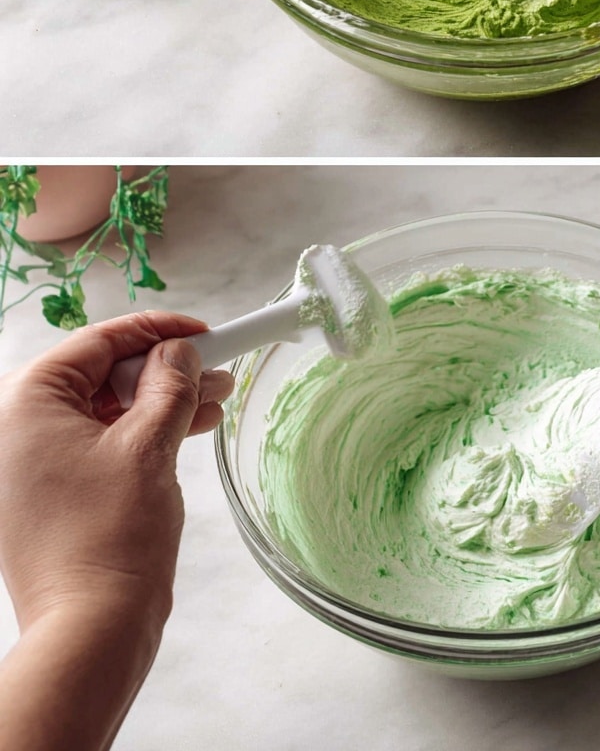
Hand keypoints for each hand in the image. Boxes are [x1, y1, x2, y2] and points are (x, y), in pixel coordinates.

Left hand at [0, 312, 233, 635]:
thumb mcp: (149, 445)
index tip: (204, 332)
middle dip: (166, 370)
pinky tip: (188, 427)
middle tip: (218, 369)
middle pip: (102, 373)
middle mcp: (15, 427)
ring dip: (161, 401)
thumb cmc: (110, 536)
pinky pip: (98, 441)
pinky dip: (142, 432)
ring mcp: (28, 462)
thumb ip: (169, 385)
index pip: (99, 342)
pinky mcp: (48, 491)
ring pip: (105, 408)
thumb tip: (180, 351)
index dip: (158, 331)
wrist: (92, 630)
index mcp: (24, 403)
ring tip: (214, 401)